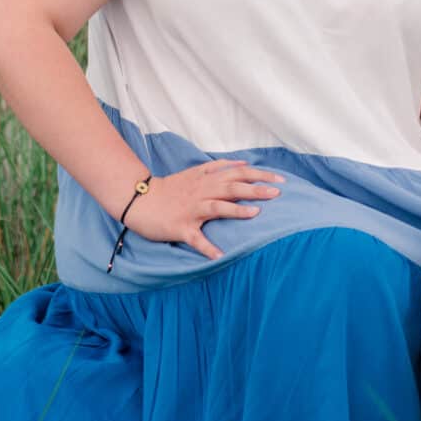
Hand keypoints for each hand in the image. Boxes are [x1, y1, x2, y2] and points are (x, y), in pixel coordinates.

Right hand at [123, 159, 284, 260]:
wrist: (140, 200)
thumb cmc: (170, 189)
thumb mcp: (195, 172)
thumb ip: (218, 168)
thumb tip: (243, 164)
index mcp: (206, 180)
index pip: (237, 173)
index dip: (259, 175)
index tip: (280, 179)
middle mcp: (201, 192)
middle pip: (231, 187)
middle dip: (255, 189)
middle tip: (277, 192)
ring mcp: (191, 210)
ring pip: (217, 207)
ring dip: (236, 210)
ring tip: (256, 214)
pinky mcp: (181, 227)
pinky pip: (195, 238)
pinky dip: (207, 247)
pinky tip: (219, 256)